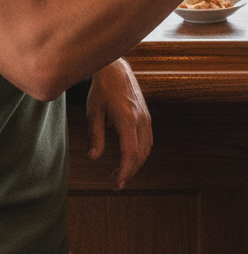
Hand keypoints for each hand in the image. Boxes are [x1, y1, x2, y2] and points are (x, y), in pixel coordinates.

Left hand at [86, 59, 152, 189]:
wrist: (116, 69)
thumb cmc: (102, 90)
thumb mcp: (93, 112)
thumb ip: (95, 135)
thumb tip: (94, 157)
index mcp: (127, 119)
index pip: (131, 152)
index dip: (126, 171)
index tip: (118, 184)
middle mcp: (141, 119)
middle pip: (141, 153)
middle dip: (130, 171)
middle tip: (115, 182)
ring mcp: (146, 116)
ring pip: (147, 147)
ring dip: (136, 163)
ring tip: (121, 172)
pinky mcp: (146, 115)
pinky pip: (148, 139)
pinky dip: (141, 152)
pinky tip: (130, 157)